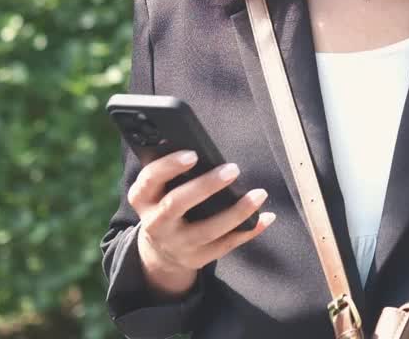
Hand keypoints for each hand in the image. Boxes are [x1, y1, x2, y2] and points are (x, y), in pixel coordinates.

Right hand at [127, 151, 275, 297]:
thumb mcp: (158, 190)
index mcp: (143, 199)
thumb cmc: (165, 205)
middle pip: (176, 204)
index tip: (193, 154)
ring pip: (207, 230)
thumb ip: (172, 172)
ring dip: (236, 212)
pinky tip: (265, 217)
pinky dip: (247, 231)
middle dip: (205, 186)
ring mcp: (176, 244)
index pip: (149, 179)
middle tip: (233, 169)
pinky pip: (226, 245)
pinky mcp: (197, 258)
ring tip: (259, 194)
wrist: (161, 251)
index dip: (169, 166)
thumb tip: (203, 149)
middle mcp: (156, 223)